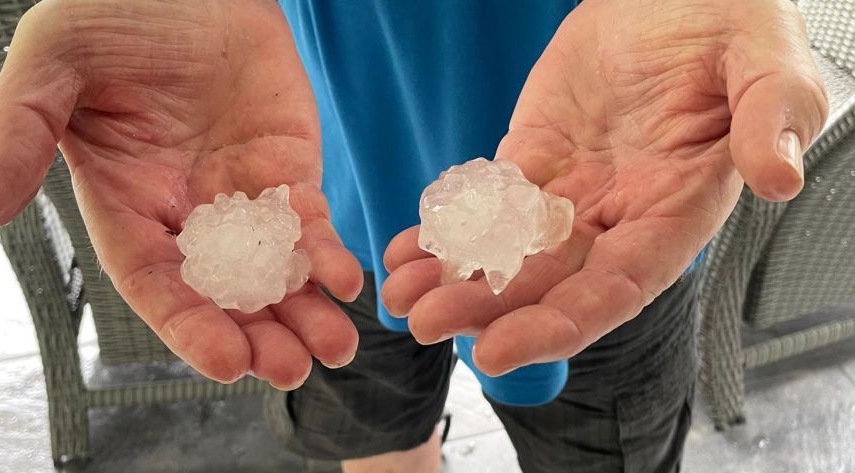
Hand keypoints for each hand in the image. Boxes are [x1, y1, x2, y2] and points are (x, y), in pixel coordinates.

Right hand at [0, 0, 361, 387]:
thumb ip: (17, 134)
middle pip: (224, 293)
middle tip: (292, 368)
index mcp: (127, 207)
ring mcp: (242, 197)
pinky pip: (311, 222)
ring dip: (306, 312)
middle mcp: (186, 215)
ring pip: (276, 271)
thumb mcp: (52, 65)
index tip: (226, 362)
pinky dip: (328, 253)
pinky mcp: (288, 170)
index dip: (190, 326)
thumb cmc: (113, 17)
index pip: (157, 284)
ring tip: (336, 347)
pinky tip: (346, 280)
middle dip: (258, 335)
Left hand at [382, 0, 826, 375]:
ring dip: (454, 280)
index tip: (499, 350)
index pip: (616, 287)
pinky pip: (486, 202)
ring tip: (397, 296)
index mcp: (675, 210)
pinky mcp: (534, 156)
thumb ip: (771, 119)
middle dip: (486, 309)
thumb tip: (777, 179)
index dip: (559, 323)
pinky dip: (447, 229)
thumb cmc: (734, 26)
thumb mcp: (770, 66)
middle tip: (424, 324)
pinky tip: (405, 250)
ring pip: (507, 250)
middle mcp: (619, 215)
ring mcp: (571, 189)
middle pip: (548, 281)